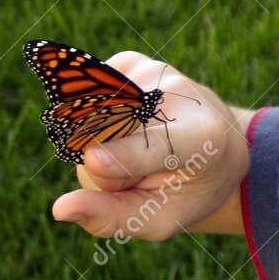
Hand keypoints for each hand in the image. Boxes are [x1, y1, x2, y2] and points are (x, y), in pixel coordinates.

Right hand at [47, 50, 249, 240]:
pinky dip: (94, 118)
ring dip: (95, 143)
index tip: (93, 160)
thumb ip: (113, 218)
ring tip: (135, 146)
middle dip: (100, 171)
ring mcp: (154, 73)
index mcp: (201, 138)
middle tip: (138, 174)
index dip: (122, 156)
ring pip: (86, 118)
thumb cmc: (186, 189)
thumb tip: (60, 209)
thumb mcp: (162, 218)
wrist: (218, 143)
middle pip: (102, 139)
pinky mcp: (131, 61)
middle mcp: (180, 96)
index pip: (151, 149)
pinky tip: (128, 122)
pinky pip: (84, 98)